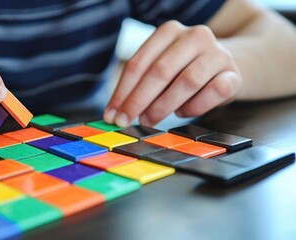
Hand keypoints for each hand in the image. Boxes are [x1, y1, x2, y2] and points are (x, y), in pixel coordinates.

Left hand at [104, 20, 242, 126]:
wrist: (226, 67)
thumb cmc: (184, 70)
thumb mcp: (161, 69)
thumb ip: (141, 84)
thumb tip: (116, 112)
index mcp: (169, 31)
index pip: (139, 64)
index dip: (122, 92)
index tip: (111, 115)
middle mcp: (195, 36)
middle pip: (160, 71)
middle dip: (138, 101)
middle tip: (125, 121)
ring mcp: (217, 53)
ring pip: (186, 81)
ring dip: (163, 106)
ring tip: (149, 120)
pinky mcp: (234, 74)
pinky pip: (213, 93)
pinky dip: (194, 107)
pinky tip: (182, 112)